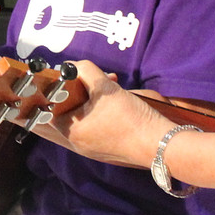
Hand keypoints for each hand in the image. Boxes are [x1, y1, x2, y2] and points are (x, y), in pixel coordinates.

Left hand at [46, 61, 172, 167]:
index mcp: (72, 132)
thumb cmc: (130, 118)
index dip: (63, 87)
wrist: (159, 143)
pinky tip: (121, 103)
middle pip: (73, 110)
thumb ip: (85, 71)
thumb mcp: (105, 87)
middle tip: (99, 79)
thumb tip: (72, 65)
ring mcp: (94, 148)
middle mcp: (79, 143)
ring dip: (98, 99)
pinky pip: (101, 126)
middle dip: (85, 90)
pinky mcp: (109, 149)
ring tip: (114, 87)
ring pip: (88, 117)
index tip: (76, 77)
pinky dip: (106, 113)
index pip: (55, 106)